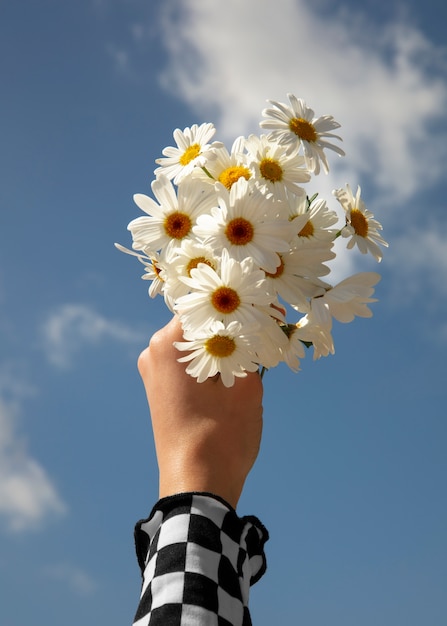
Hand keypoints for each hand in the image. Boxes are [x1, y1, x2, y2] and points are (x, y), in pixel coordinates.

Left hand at [137, 316, 263, 508]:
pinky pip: (189, 363)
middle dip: (235, 322)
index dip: (242, 305)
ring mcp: (154, 373)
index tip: (271, 308)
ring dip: (226, 342)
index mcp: (168, 343)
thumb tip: (264, 325)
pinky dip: (213, 360)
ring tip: (259, 348)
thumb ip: (253, 348)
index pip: (208, 306)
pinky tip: (238, 368)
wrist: (196, 486)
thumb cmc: (221, 436)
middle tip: (271, 325)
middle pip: (200, 323)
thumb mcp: (247, 387)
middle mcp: (154, 352)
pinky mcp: (161, 390)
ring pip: (196, 343)